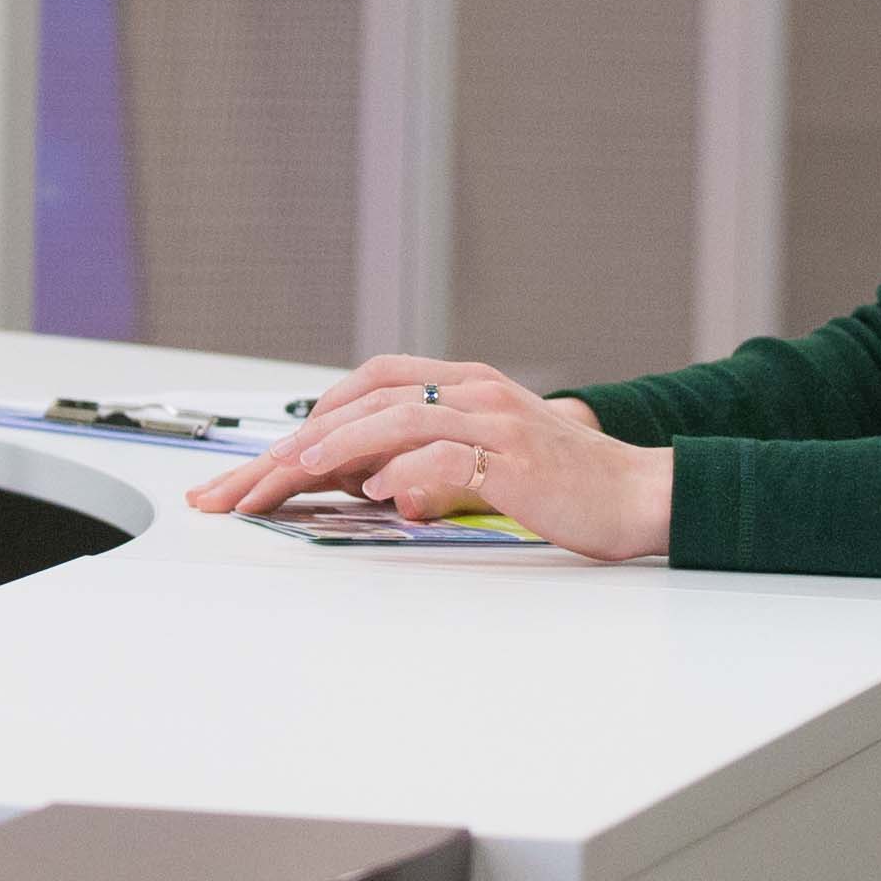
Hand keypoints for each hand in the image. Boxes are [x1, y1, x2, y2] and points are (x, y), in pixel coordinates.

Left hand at [186, 356, 674, 561]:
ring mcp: (494, 418)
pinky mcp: (517, 457)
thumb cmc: (563, 487)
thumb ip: (423, 464)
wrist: (641, 495)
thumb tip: (362, 485)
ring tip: (286, 478)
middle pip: (361, 401)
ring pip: (396, 416)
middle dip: (292, 447)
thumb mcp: (480, 467)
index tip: (252, 473)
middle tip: (239, 490)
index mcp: (458, 385)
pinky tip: (376, 492)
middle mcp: (470, 390)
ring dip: (334, 449)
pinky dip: (409, 469)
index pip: (361, 390)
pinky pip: (452, 453)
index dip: (302, 427)